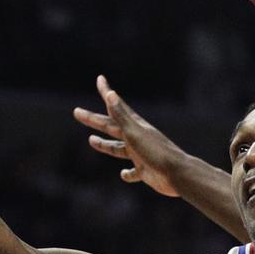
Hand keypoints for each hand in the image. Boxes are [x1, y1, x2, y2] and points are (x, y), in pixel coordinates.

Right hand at [73, 75, 183, 197]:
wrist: (177, 174)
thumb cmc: (156, 152)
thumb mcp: (135, 133)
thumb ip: (122, 116)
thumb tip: (111, 94)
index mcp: (134, 126)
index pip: (116, 106)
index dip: (106, 92)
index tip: (100, 79)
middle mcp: (136, 138)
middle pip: (111, 126)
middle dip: (94, 120)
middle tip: (77, 112)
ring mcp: (140, 154)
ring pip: (118, 148)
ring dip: (105, 145)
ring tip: (91, 140)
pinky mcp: (145, 170)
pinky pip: (133, 172)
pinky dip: (127, 173)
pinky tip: (123, 174)